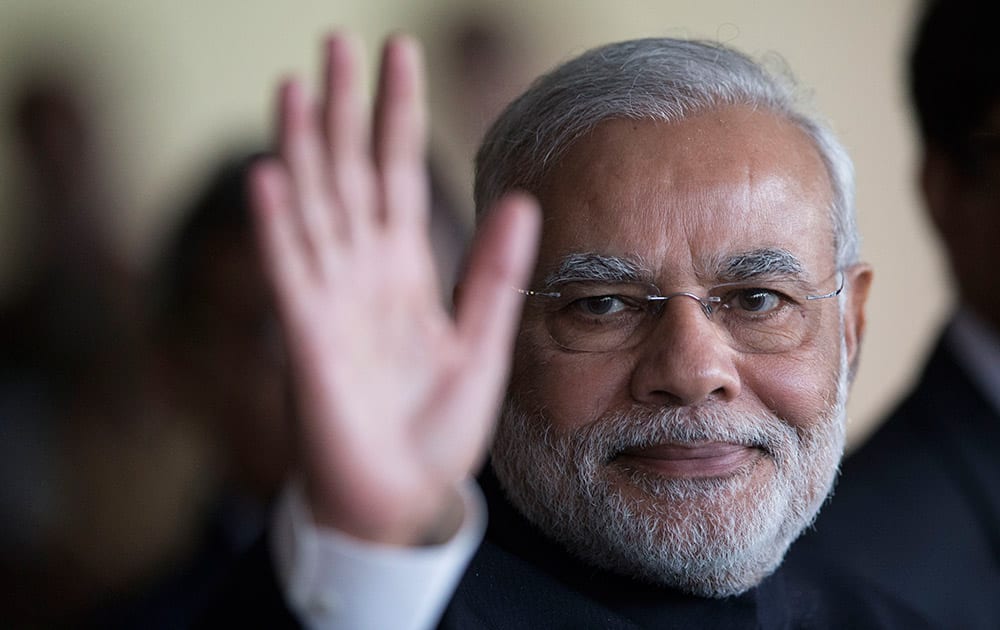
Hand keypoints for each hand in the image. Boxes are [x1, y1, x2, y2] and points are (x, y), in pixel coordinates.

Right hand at [249, 34, 539, 545]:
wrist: (404, 497)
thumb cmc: (436, 427)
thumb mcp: (481, 343)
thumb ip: (496, 273)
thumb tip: (524, 200)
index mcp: (406, 272)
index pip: (398, 176)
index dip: (396, 116)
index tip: (398, 55)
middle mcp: (363, 275)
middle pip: (349, 175)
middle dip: (343, 110)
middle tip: (338, 42)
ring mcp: (331, 303)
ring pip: (314, 209)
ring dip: (302, 149)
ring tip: (294, 85)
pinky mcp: (310, 341)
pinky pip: (292, 275)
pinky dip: (280, 227)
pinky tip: (272, 176)